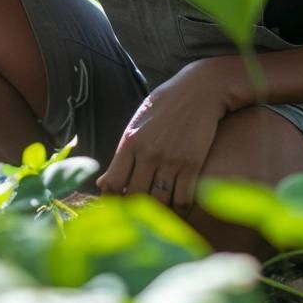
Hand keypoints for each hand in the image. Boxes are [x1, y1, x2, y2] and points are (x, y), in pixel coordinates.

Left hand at [94, 63, 226, 213]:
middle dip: (136, 208)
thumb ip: (122, 155)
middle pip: (135, 196)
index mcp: (129, 142)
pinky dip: (180, 207)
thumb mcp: (137, 125)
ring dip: (159, 209)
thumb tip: (102, 183)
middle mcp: (148, 153)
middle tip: (140, 212)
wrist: (200, 90)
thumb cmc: (165, 107)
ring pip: (159, 201)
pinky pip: (183, 198)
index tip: (118, 205)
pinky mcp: (193, 163)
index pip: (113, 183)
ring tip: (160, 208)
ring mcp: (171, 159)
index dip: (113, 200)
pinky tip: (179, 203)